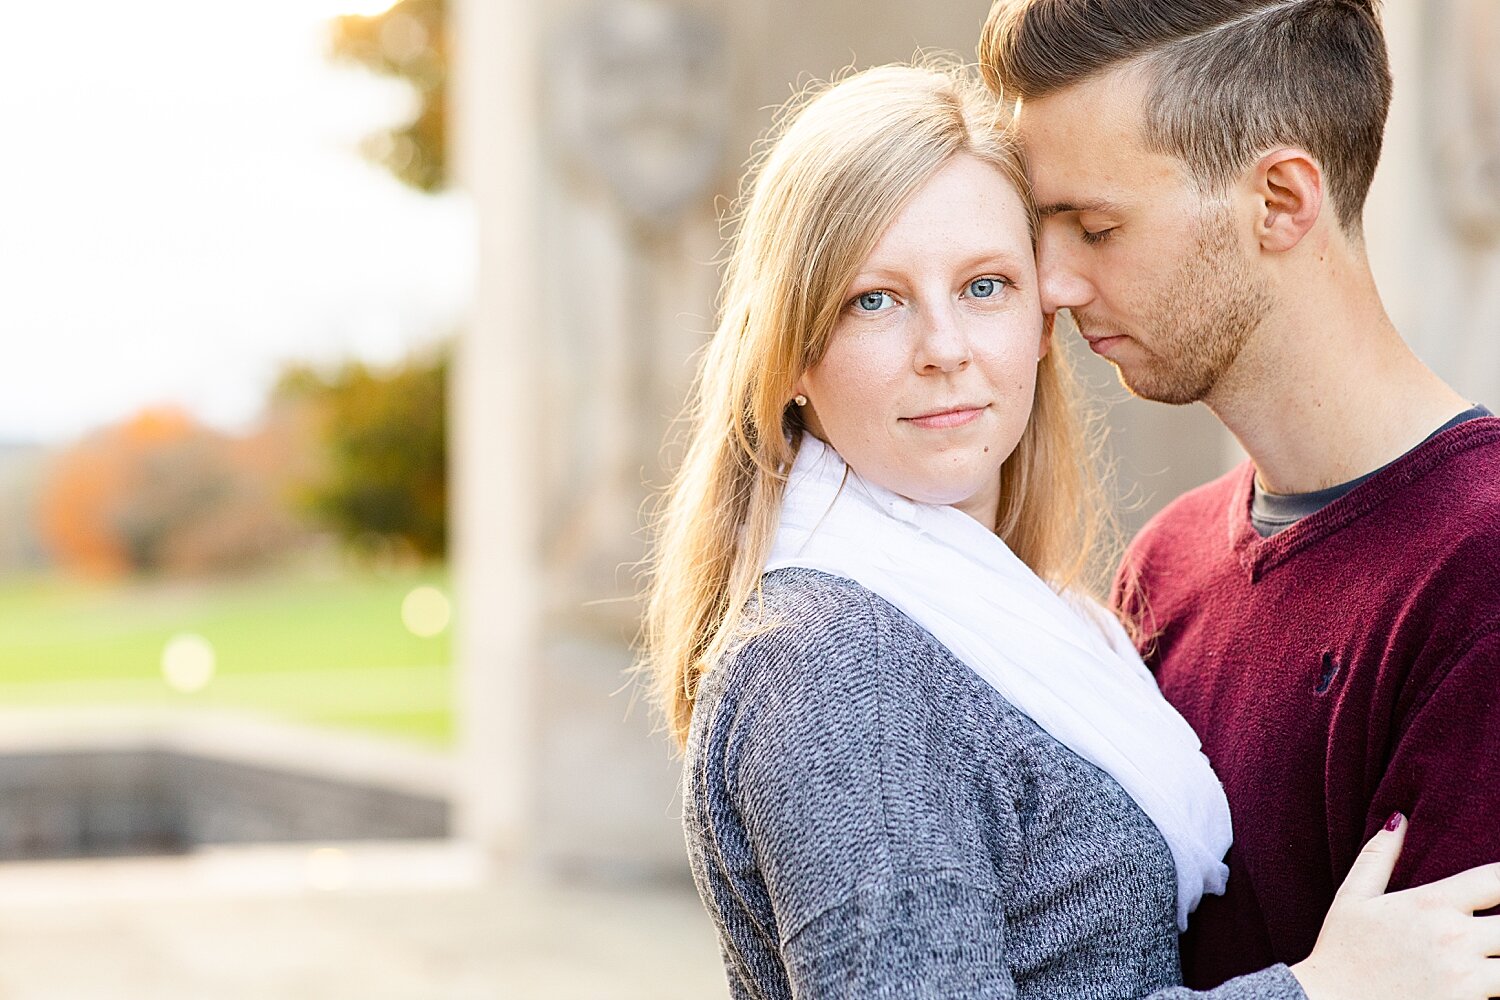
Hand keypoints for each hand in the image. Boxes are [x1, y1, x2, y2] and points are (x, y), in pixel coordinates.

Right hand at [1290, 813, 1499, 999]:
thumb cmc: (1341, 950)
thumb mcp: (1352, 897)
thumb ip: (1377, 856)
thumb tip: (1399, 819)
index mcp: (1431, 903)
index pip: (1496, 879)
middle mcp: (1454, 937)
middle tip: (1495, 928)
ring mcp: (1465, 976)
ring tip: (1494, 953)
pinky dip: (1498, 985)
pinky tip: (1488, 981)